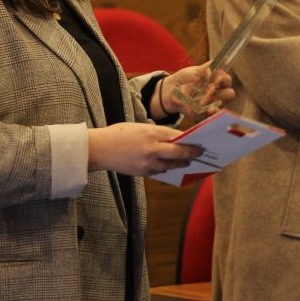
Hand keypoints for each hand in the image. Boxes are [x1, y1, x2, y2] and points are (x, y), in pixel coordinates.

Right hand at [87, 123, 201, 175]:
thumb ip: (157, 133)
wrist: (100, 149)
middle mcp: (152, 149)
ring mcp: (148, 163)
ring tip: (187, 161)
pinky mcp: (143, 172)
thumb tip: (175, 139)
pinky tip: (170, 166)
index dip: (190, 140)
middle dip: (191, 154)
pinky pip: (161, 171)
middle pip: (179, 153)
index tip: (199, 142)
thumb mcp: (139, 128)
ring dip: (181, 163)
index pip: (177, 137)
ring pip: (171, 165)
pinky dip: (167, 168)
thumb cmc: (119, 134)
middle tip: (200, 153)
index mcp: (151, 133)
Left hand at [153, 63, 234, 120]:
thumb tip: (214, 62)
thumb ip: (203, 69)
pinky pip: (211, 116)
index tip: (216, 78)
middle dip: (223, 92)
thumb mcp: (192, 72)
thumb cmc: (183, 79)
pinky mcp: (204, 114)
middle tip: (211, 90)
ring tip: (205, 100)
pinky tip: (209, 110)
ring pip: (222, 106)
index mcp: (215, 82)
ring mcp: (210, 105)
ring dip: (215, 102)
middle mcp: (216, 94)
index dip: (223, 79)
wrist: (169, 91)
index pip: (226, 80)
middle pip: (229, 94)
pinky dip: (211, 113)